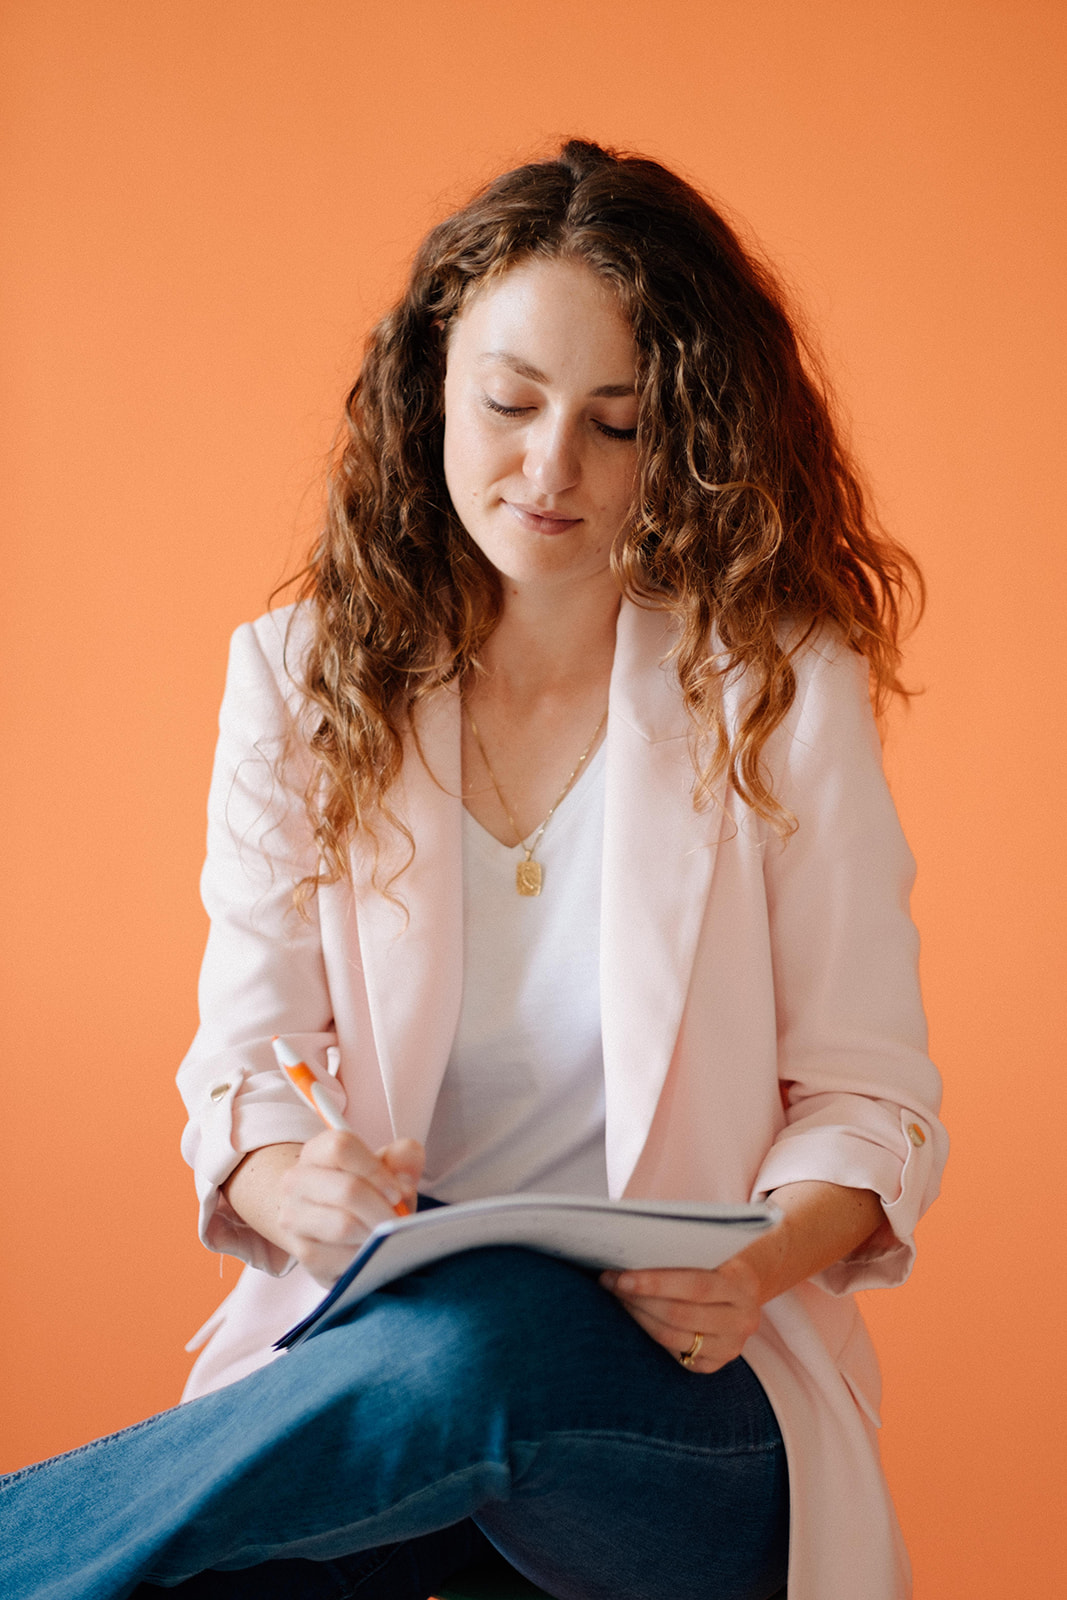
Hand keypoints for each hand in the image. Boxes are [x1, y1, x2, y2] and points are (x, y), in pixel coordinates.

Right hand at [277, 1130, 423, 1286]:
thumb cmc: (364, 1195)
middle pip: (347, 1190)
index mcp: (316, 1152)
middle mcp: (297, 1181)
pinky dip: (364, 1257)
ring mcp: (294, 1218)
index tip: (396, 1192)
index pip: (341, 1147)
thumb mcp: (386, 1172)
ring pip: (343, 1226)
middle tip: (399, 1221)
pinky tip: (371, 1254)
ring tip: (387, 1237)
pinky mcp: (303, 1252)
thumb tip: (404, 1175)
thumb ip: (403, 1159)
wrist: (331, 1230)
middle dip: (382, 1209)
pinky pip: (340, 1257)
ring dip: (374, 1234)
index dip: (375, 1170)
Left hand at [600, 1257, 762, 1374]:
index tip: (621, 1275)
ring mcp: (730, 1347)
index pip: (695, 1286)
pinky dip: (648, 1333)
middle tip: (610, 1282)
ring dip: (637, 1316)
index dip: (655, 1283)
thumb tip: (630, 1242)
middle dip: (639, 1299)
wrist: (742, 1293)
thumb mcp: (711, 1251)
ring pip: (673, 1336)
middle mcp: (742, 1320)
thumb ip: (682, 1248)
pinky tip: (633, 1315)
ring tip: (615, 1296)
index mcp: (742, 1285)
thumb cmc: (715, 1262)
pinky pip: (674, 1352)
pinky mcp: (714, 1365)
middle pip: (680, 1314)